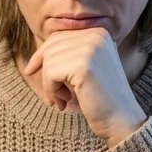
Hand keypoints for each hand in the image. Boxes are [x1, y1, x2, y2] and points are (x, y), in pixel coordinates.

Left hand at [21, 27, 147, 146]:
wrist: (121, 119)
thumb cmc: (101, 97)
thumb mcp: (87, 67)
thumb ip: (69, 54)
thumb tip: (37, 55)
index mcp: (98, 32)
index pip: (58, 37)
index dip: (41, 55)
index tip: (30, 70)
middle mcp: (96, 35)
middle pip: (51, 48)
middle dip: (45, 71)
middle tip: (53, 94)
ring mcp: (91, 49)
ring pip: (49, 62)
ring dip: (50, 85)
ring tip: (63, 99)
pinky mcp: (83, 66)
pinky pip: (50, 74)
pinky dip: (52, 90)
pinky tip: (65, 101)